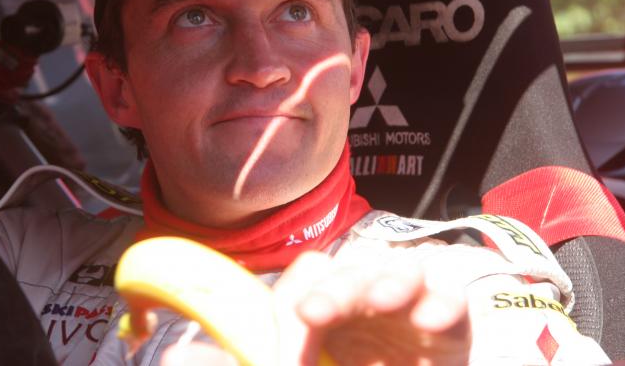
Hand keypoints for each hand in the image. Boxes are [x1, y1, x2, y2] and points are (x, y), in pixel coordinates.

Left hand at [163, 249, 470, 365]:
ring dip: (391, 278)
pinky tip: (427, 322)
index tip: (297, 329)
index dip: (300, 294)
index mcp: (319, 316)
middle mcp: (360, 308)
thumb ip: (233, 362)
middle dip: (338, 284)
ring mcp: (403, 317)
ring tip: (384, 300)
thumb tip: (174, 352)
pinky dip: (442, 301)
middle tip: (316, 313)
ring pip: (400, 269)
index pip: (308, 276)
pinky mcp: (446, 335)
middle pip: (351, 268)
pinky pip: (450, 301)